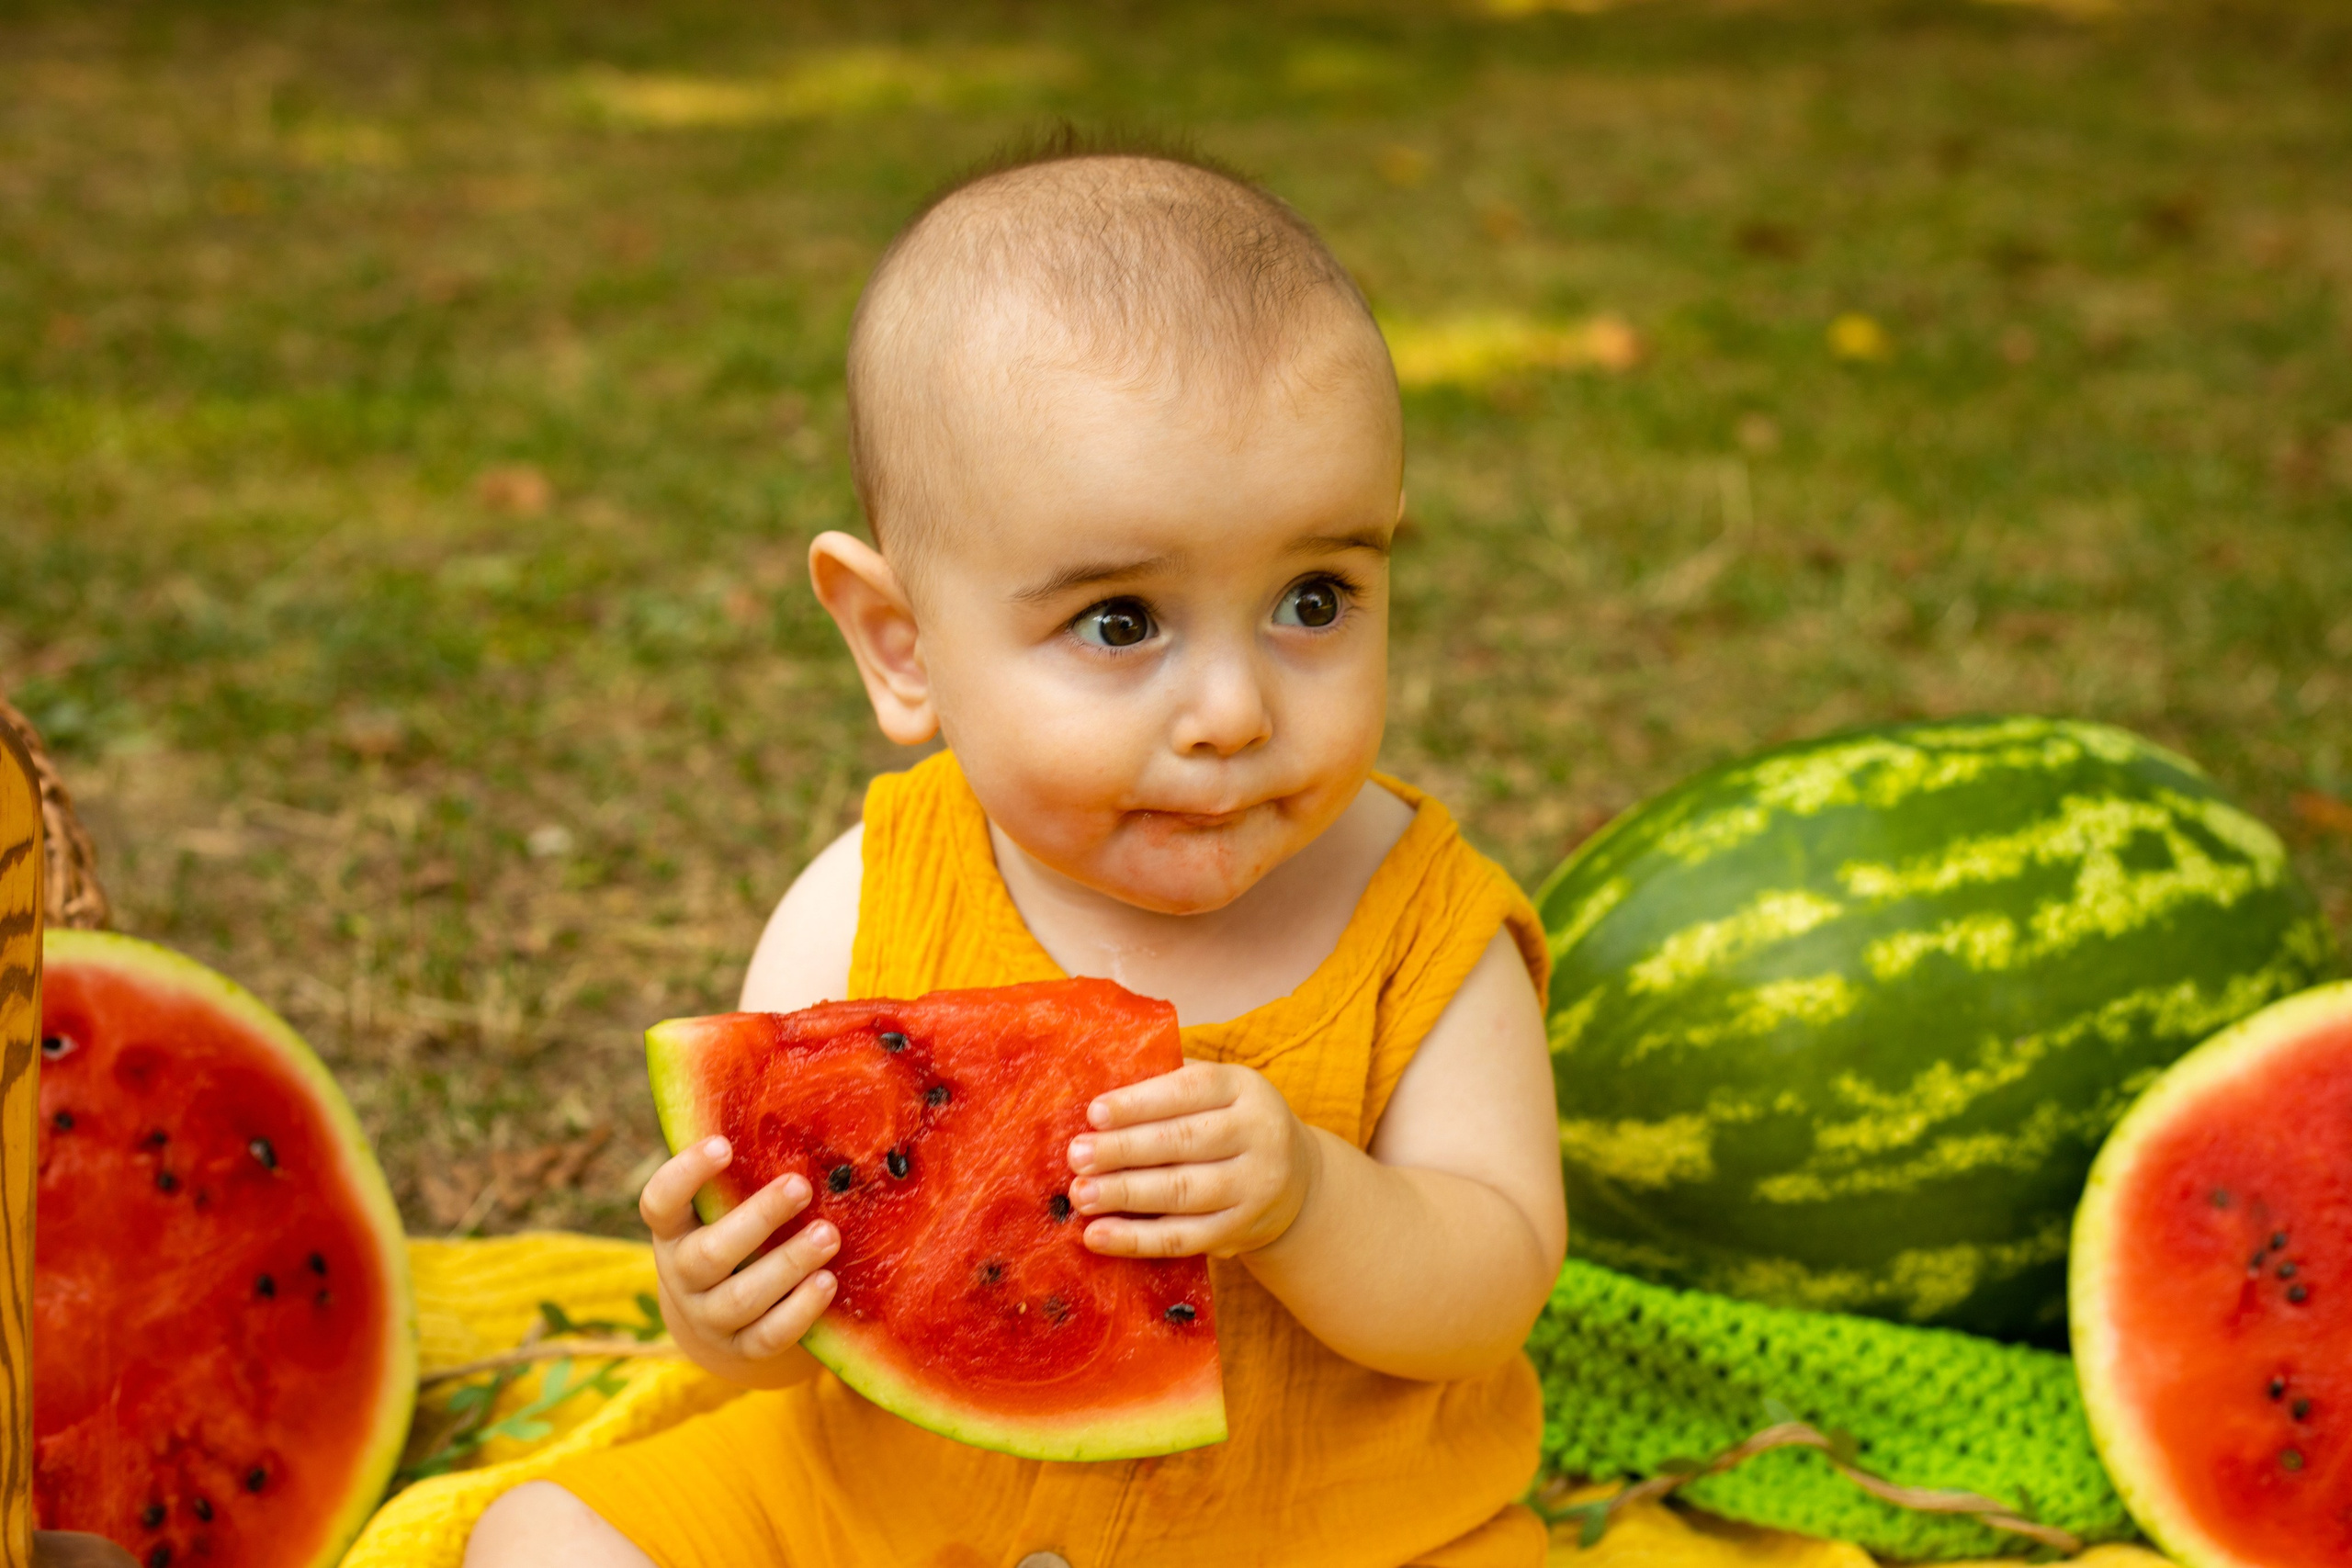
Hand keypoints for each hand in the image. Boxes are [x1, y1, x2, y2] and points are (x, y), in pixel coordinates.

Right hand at [639, 1136, 837, 1388]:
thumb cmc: (732, 1238)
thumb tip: (800, 1109)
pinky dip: (798, 1312)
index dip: (685, 1174)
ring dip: (788, 1265)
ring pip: (741, 1298)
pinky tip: (828, 1283)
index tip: (724, 1144)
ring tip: (829, 1235)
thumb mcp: (720, 1209)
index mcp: (673, 1231)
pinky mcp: (740, 1349)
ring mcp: (708, 1317)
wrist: (718, 1323)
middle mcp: (682, 1275)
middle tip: (801, 1185)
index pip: (660, 1203)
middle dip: (758, 1219)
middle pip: (709, 1254)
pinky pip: (767, 1337)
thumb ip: (741, 1176)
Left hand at [1065, 1061, 1318, 1259]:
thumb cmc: (1230, 1122)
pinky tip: (1097, 1236)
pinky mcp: (1240, 1231)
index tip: (1095, 1113)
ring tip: (1081, 1195)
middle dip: (1124, 1150)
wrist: (1295, 1178)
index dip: (1140, 1102)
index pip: (1191, 1089)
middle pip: (1184, 1142)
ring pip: (1183, 1192)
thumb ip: (1169, 1087)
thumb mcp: (1218, 1092)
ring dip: (1125, 1195)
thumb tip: (1098, 1098)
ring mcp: (1254, 1187)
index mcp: (1244, 1088)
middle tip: (1077, 1156)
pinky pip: (1182, 1238)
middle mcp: (1259, 1135)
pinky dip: (1136, 1239)